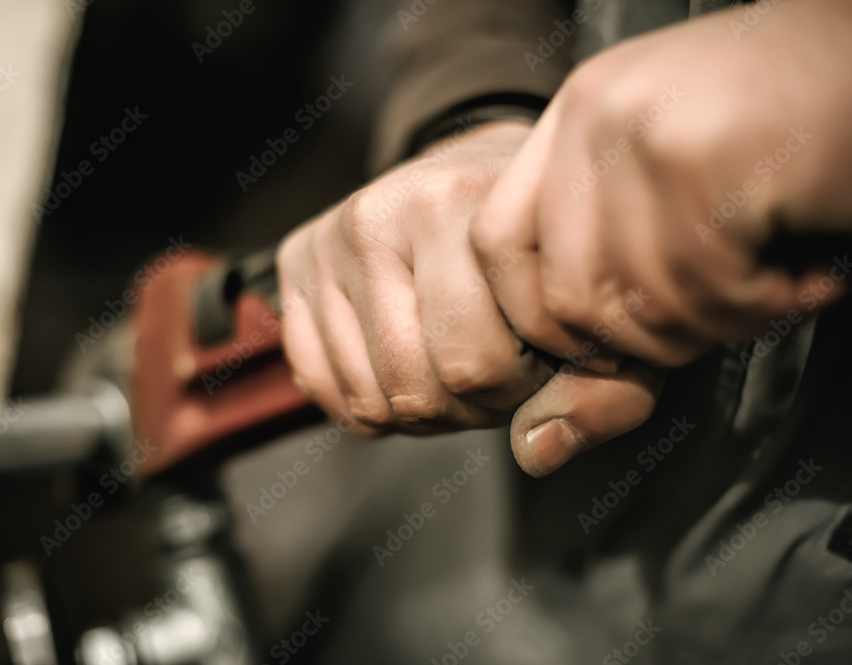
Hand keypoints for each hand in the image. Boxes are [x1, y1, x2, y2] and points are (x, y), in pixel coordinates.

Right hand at [277, 120, 553, 434]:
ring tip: (455, 368)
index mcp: (453, 205)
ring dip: (421, 412)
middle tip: (498, 374)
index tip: (539, 359)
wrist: (478, 158)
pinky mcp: (294, 264)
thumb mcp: (581, 285)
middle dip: (467, 407)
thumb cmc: (530, 226)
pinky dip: (368, 404)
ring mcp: (327, 242)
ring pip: (368, 398)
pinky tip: (406, 369)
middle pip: (413, 386)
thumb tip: (539, 448)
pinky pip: (319, 385)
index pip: (472, 361)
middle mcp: (376, 216)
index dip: (518, 389)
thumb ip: (595, 379)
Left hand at [471, 0, 851, 473]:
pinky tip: (799, 270)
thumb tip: (532, 450)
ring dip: (709, 324)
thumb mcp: (675, 229)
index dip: (539, 318)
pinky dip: (756, 306)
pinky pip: (694, 290)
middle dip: (641, 341)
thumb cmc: (794, 150)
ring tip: (767, 282)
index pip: (495, 246)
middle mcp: (593, 111)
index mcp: (575, 116)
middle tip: (719, 304)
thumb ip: (601, 318)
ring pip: (626, 304)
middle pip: (558, 295)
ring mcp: (637, 126)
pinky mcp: (694, 152)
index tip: (611, 336)